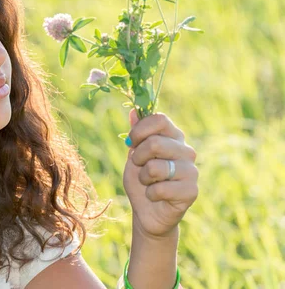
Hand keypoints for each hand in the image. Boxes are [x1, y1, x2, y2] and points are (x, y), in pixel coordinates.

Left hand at [123, 109, 198, 238]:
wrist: (147, 212)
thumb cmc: (141, 180)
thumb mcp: (134, 155)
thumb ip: (136, 134)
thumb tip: (132, 111)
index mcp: (173, 137)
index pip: (159, 119)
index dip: (140, 130)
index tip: (132, 142)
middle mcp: (186, 150)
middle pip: (155, 143)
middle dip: (137, 157)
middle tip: (139, 167)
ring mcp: (191, 170)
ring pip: (156, 167)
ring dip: (143, 178)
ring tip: (149, 183)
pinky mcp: (192, 191)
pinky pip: (160, 189)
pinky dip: (150, 194)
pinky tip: (156, 196)